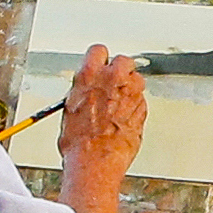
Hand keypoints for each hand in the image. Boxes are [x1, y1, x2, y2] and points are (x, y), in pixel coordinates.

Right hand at [54, 43, 148, 212]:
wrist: (94, 162)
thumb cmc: (78, 142)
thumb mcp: (70, 108)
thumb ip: (82, 91)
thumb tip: (86, 89)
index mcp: (89, 75)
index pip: (98, 51)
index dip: (100, 60)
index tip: (100, 66)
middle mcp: (113, 79)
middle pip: (123, 61)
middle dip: (120, 71)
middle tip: (112, 84)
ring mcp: (131, 92)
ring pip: (136, 80)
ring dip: (129, 89)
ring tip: (117, 106)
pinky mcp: (142, 108)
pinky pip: (140, 100)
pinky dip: (134, 107)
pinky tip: (122, 120)